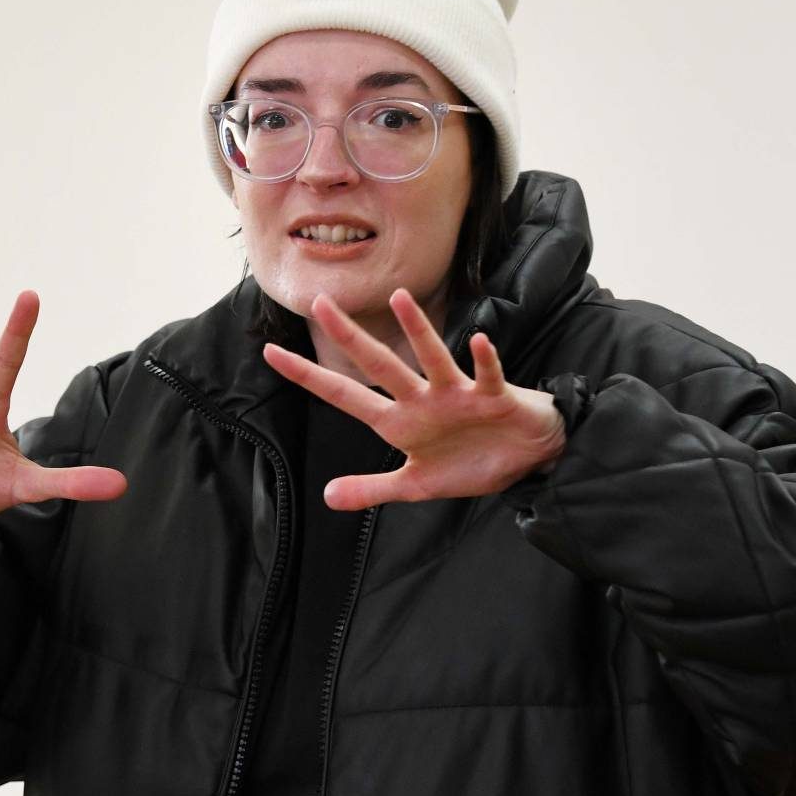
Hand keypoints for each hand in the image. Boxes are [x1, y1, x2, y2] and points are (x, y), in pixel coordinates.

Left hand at [262, 289, 567, 509]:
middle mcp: (421, 400)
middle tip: (319, 303)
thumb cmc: (470, 462)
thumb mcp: (416, 486)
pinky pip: (486, 376)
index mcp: (399, 421)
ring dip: (418, 330)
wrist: (525, 459)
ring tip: (400, 298)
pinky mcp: (492, 397)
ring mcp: (456, 395)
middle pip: (379, 365)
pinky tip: (478, 342)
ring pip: (432, 358)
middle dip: (348, 337)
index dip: (308, 376)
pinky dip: (484, 360)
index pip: (344, 395)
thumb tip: (327, 497)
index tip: (270, 352)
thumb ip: (372, 489)